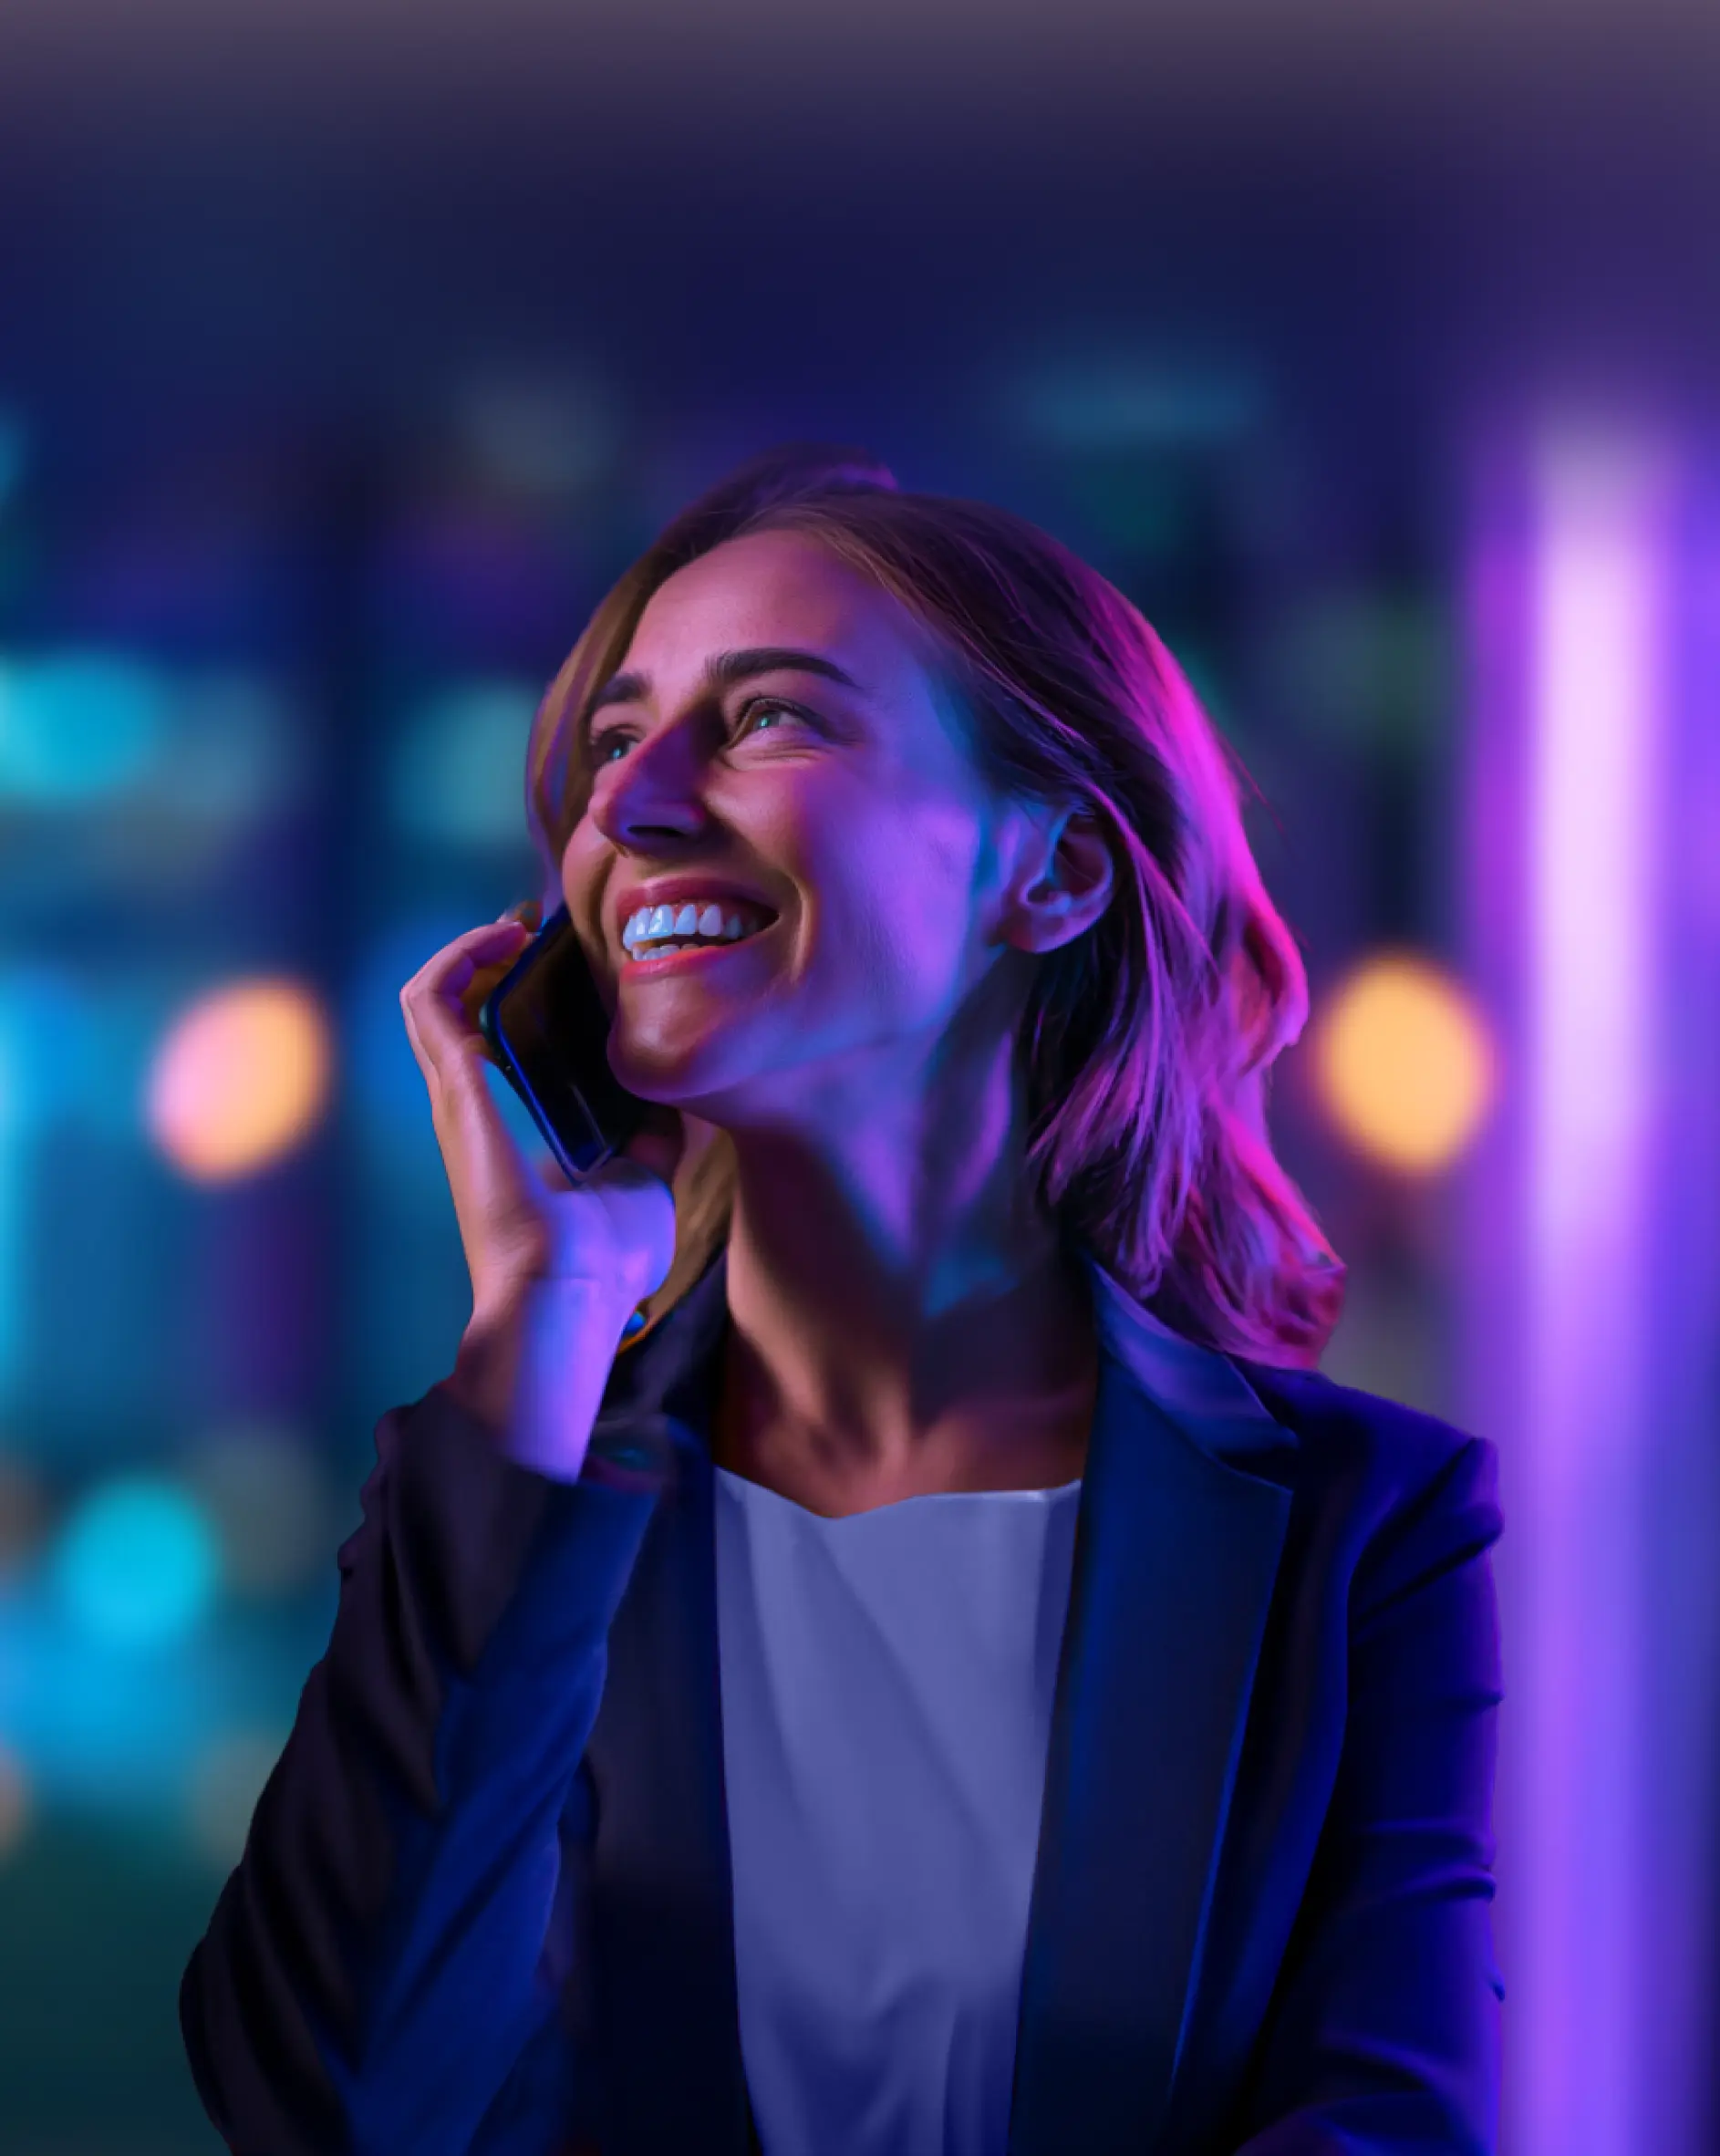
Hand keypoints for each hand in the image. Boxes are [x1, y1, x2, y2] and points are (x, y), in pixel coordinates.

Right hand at [399, 901, 684, 1470]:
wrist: (570, 1299)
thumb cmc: (603, 1263)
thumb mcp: (647, 1180)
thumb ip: (656, 1140)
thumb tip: (685, 1101)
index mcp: (517, 1125)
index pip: (502, 1040)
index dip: (525, 991)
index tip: (566, 958)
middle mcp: (478, 1107)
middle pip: (463, 1007)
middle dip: (494, 956)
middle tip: (540, 928)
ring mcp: (458, 1097)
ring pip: (432, 996)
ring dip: (469, 948)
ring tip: (517, 926)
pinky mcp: (453, 1089)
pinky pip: (428, 1002)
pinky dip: (456, 957)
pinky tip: (501, 939)